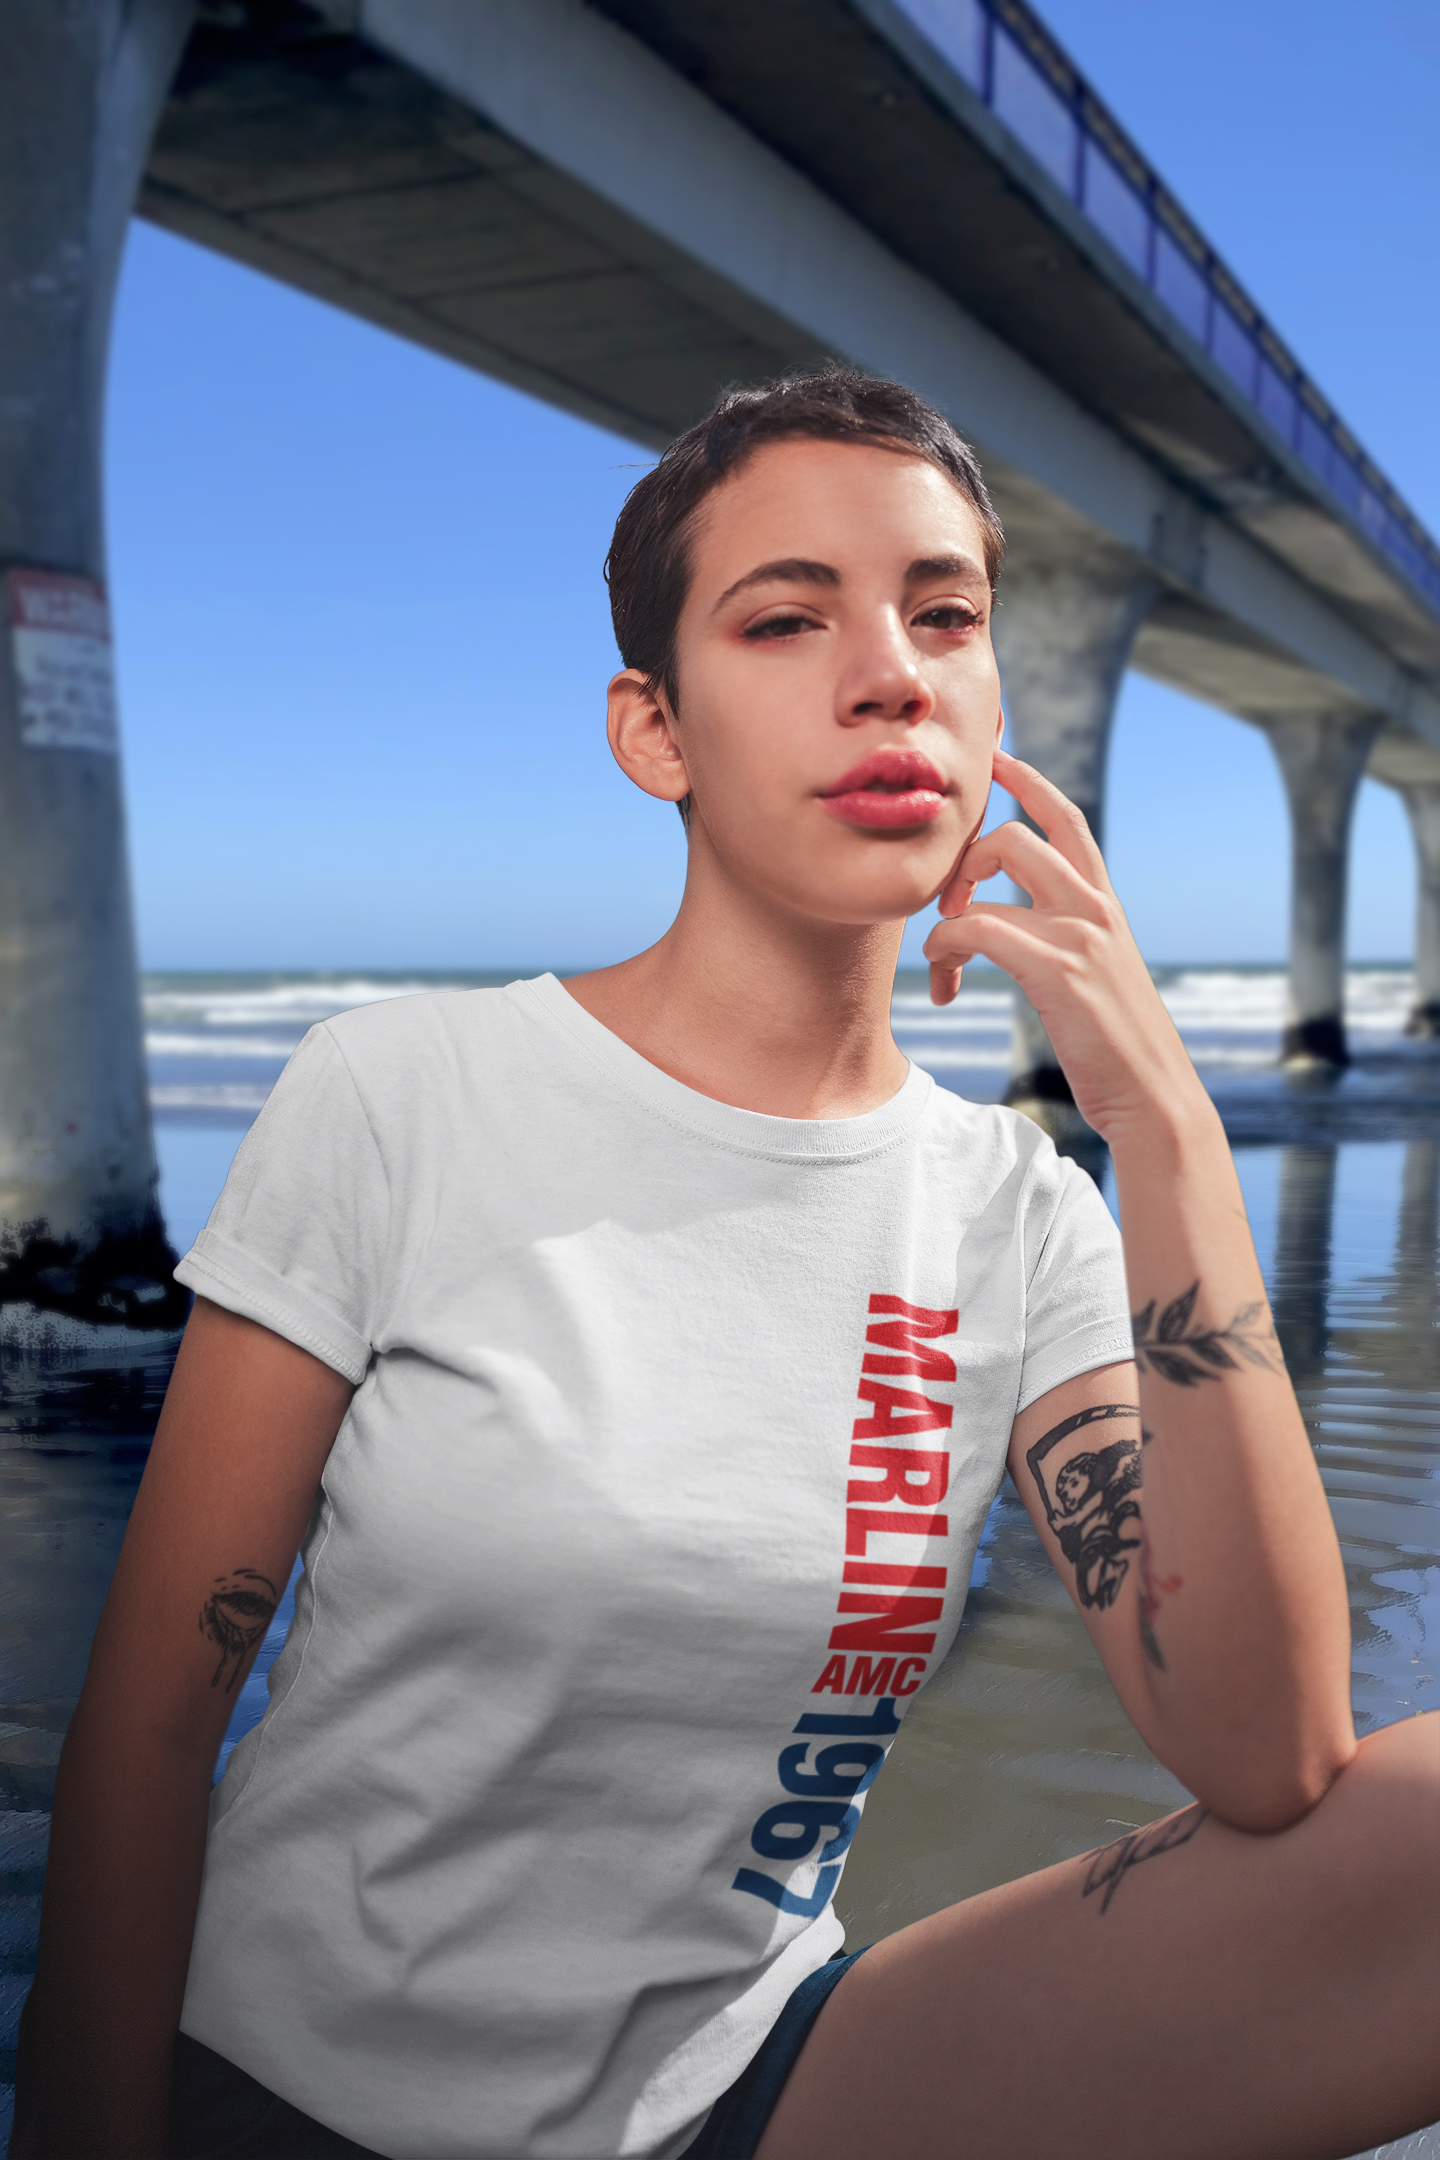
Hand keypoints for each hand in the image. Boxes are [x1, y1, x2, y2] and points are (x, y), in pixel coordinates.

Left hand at [922, 749, 1206, 1141]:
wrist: (1155, 1098)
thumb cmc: (1118, 1048)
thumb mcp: (1099, 977)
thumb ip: (1070, 940)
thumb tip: (1026, 932)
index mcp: (1105, 904)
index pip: (1066, 819)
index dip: (1028, 781)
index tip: (994, 759)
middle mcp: (1096, 907)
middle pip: (1014, 834)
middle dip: (963, 859)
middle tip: (946, 909)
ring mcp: (1080, 935)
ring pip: (990, 875)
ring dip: (945, 914)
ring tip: (942, 960)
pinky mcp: (1059, 971)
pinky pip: (978, 930)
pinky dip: (945, 949)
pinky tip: (944, 986)